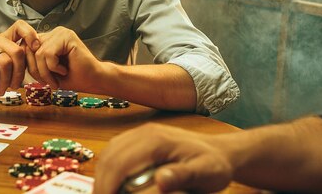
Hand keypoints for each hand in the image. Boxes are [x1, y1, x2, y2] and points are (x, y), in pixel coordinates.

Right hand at [0, 20, 39, 95]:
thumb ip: (19, 62)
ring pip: (5, 62)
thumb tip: (38, 62)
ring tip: (0, 90)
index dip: (31, 35)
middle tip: (13, 87)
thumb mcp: (7, 69)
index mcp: (4, 39)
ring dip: (4, 81)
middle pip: (17, 51)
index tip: (36, 49)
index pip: (20, 26)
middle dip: (18, 74)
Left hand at [26, 26, 103, 90]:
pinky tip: (64, 70)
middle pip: (29, 50)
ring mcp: (61, 32)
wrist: (93, 81)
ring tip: (57, 80)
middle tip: (50, 82)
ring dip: (45, 72)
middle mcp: (54, 32)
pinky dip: (53, 67)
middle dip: (36, 70)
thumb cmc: (72, 77)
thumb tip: (17, 56)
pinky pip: (48, 53)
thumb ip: (33, 61)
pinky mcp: (67, 36)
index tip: (43, 80)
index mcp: (48, 39)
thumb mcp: (46, 70)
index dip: (30, 67)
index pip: (25, 48)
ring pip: (38, 53)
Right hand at [94, 123, 233, 193]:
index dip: (108, 184)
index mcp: (157, 140)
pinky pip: (116, 151)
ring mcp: (141, 133)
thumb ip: (184, 176)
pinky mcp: (140, 139)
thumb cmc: (214, 164)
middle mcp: (145, 132)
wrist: (220, 151)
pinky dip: (109, 168)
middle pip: (110, 156)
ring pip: (109, 152)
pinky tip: (113, 184)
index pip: (121, 161)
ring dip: (102, 175)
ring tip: (105, 193)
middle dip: (101, 182)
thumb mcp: (207, 173)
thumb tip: (160, 181)